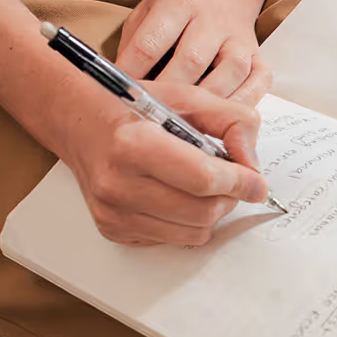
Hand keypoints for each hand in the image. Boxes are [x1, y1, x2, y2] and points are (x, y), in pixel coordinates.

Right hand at [62, 79, 270, 245]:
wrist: (80, 123)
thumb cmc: (132, 108)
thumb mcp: (186, 96)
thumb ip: (231, 121)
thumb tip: (253, 166)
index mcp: (134, 144)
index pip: (204, 179)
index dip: (240, 183)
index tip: (256, 183)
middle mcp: (117, 183)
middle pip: (203, 212)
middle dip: (228, 198)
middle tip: (229, 180)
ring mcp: (112, 212)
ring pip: (193, 233)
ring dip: (210, 212)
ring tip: (202, 186)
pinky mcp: (113, 230)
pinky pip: (172, 240)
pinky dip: (185, 222)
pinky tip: (175, 196)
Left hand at [116, 0, 272, 103]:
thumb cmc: (180, 4)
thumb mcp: (148, 10)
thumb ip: (135, 44)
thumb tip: (124, 87)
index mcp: (179, 2)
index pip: (151, 43)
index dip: (133, 74)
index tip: (123, 96)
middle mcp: (213, 20)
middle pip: (191, 62)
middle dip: (169, 94)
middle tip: (152, 117)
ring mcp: (240, 40)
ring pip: (228, 75)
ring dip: (206, 104)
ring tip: (186, 124)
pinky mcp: (260, 58)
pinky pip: (257, 86)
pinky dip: (241, 105)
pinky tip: (223, 117)